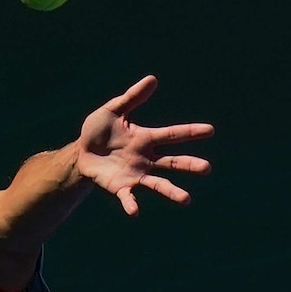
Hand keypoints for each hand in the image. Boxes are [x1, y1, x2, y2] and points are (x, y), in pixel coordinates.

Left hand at [77, 75, 214, 215]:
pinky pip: (128, 197)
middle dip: (189, 165)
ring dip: (171, 191)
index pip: (172, 134)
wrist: (80, 151)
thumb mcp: (113, 110)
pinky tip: (135, 211)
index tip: (210, 130)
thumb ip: (132, 98)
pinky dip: (132, 204)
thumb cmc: (98, 130)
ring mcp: (135, 174)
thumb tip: (152, 79)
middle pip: (172, 162)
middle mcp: (146, 158)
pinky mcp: (120, 187)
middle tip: (207, 168)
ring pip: (158, 183)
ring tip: (186, 199)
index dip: (190, 132)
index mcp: (146, 138)